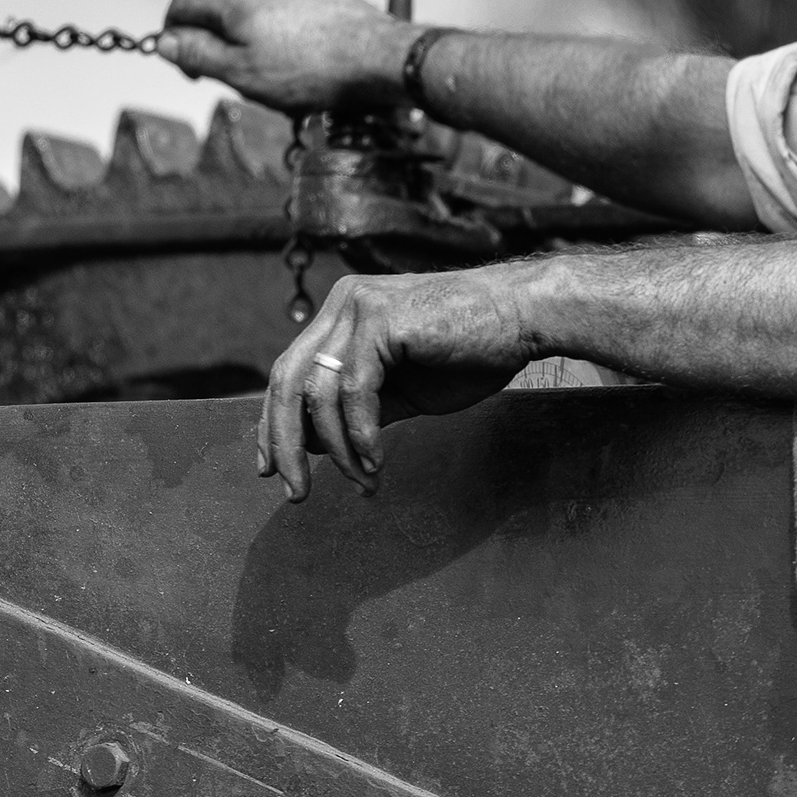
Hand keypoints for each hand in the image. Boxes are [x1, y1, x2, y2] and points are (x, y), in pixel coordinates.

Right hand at [160, 0, 416, 114]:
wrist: (381, 59)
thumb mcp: (242, 74)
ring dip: (251, 37)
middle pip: (220, 5)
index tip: (187, 64)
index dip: (172, 32)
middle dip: (217, 39)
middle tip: (236, 77)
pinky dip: (282, 32)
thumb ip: (197, 55)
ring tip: (277, 73)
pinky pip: (286, 9)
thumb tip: (163, 41)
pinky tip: (303, 60)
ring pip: (255, 8)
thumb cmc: (314, 72)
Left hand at [260, 268, 532, 500]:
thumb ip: (360, 409)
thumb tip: (314, 444)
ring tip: (363, 484)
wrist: (525, 318)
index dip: (273, 423)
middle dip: (284, 442)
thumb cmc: (473, 351)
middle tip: (294, 492)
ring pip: (320, 392)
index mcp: (343, 315)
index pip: (289, 372)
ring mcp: (360, 307)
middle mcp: (343, 304)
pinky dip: (360, 433)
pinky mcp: (383, 319)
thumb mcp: (405, 389)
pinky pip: (355, 389)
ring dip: (337, 450)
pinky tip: (376, 462)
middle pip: (288, 380)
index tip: (271, 468)